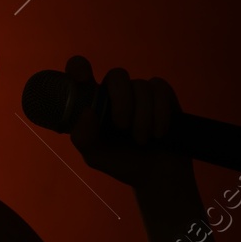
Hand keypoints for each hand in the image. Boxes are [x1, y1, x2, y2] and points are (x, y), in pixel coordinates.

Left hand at [65, 55, 193, 187]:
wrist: (155, 174)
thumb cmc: (121, 161)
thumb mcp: (96, 155)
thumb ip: (84, 138)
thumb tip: (86, 113)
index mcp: (93, 101)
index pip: (80, 71)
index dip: (79, 67)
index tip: (83, 79)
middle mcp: (115, 92)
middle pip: (117, 75)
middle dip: (122, 101)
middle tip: (122, 126)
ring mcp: (139, 91)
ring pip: (140, 86)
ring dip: (142, 117)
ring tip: (141, 140)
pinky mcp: (162, 93)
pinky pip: (159, 89)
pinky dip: (160, 113)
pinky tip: (158, 133)